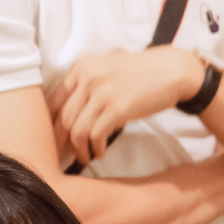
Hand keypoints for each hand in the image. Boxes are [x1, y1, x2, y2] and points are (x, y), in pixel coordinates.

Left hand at [47, 46, 200, 164]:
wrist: (172, 71)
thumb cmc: (141, 72)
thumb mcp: (108, 66)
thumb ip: (87, 82)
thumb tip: (69, 111)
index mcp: (82, 66)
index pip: (56, 99)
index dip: (51, 123)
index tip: (53, 137)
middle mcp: (88, 76)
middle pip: (64, 116)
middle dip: (61, 140)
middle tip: (63, 154)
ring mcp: (102, 92)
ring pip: (77, 129)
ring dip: (79, 148)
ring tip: (84, 156)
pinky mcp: (117, 108)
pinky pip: (96, 134)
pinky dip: (95, 148)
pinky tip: (100, 152)